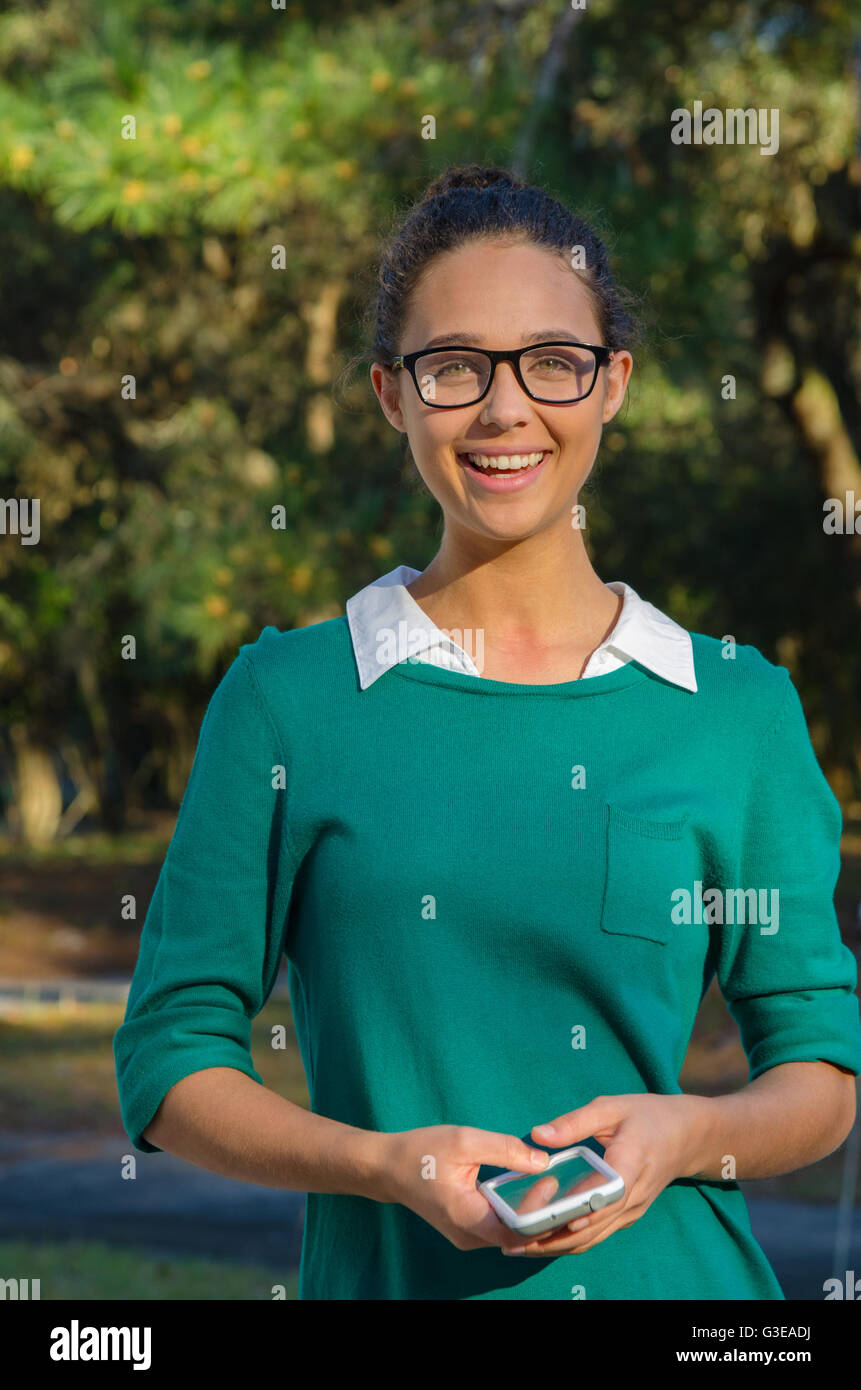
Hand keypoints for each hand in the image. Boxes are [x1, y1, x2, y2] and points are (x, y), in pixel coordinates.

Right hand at [381, 1124, 553, 1251]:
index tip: (552, 1183)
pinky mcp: (469, 1230)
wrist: (387, 1167)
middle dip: (544, 1215)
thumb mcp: (464, 1140)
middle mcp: (469, 1236)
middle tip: (563, 1186)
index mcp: (466, 1217)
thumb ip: (505, 1149)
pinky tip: (532, 1191)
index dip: (539, 1212)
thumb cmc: (421, 1152)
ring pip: (512, 1234)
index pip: (516, 1230)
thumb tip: (543, 1160)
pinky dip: (519, 1213)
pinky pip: (501, 1228)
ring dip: (533, 1214)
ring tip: (553, 1187)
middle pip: (518, 1237)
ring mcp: (468, 1237)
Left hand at [499, 1092, 710, 1257]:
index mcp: (631, 1163)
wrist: (687, 1135)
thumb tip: (537, 1135)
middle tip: (515, 1242)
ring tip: (521, 1247)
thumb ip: (574, 1122)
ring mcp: (632, 1210)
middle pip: (595, 1225)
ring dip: (560, 1246)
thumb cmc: (646, 1116)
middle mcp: (633, 1196)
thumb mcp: (611, 1108)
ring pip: (595, 1237)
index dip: (583, 1209)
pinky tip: (545, 1241)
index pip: (608, 1194)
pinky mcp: (628, 1215)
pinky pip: (599, 1234)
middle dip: (556, 1237)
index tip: (555, 1219)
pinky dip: (572, 1242)